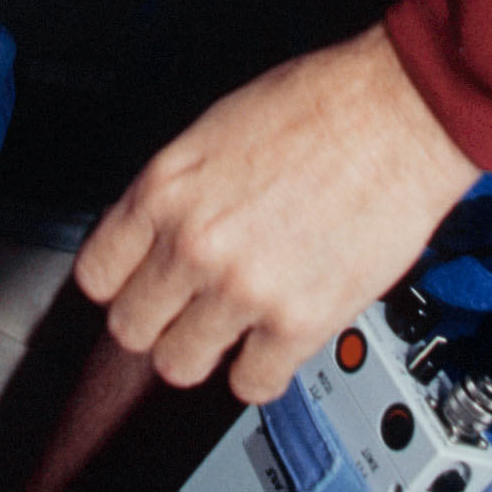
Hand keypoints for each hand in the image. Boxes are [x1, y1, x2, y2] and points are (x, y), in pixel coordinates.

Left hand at [75, 25, 480, 404]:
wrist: (394, 115)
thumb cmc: (318, 106)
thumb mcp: (214, 130)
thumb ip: (178, 192)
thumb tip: (158, 234)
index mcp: (165, 188)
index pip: (97, 274)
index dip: (119, 283)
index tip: (136, 285)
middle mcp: (192, 244)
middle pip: (131, 329)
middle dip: (156, 322)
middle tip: (184, 311)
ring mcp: (242, 288)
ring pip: (180, 365)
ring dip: (203, 350)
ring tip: (230, 327)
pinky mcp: (298, 322)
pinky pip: (251, 384)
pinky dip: (259, 370)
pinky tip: (272, 341)